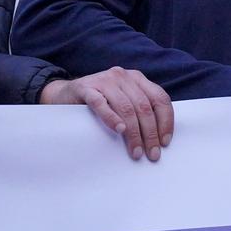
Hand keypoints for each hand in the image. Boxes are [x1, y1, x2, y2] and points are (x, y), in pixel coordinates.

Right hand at [41, 67, 173, 161]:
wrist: (65, 94)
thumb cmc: (100, 101)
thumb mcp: (123, 99)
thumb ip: (140, 108)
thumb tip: (161, 138)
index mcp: (136, 78)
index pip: (160, 99)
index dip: (166, 122)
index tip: (165, 142)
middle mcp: (122, 76)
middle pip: (144, 107)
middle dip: (150, 133)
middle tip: (151, 154)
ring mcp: (103, 80)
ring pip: (126, 108)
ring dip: (133, 133)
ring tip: (135, 152)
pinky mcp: (86, 88)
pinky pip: (101, 104)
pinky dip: (111, 118)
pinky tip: (118, 130)